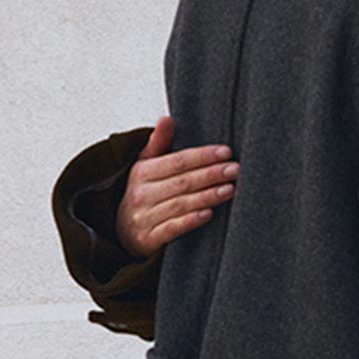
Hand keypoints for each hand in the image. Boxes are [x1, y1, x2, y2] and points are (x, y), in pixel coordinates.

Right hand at [116, 114, 239, 259]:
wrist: (123, 232)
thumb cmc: (143, 194)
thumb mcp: (145, 166)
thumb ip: (159, 143)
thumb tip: (167, 119)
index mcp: (142, 172)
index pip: (177, 161)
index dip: (202, 156)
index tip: (226, 152)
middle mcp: (141, 194)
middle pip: (182, 182)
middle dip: (211, 174)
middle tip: (235, 170)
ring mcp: (144, 217)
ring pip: (181, 204)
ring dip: (208, 196)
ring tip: (230, 189)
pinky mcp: (149, 239)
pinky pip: (173, 228)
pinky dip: (191, 220)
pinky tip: (209, 213)